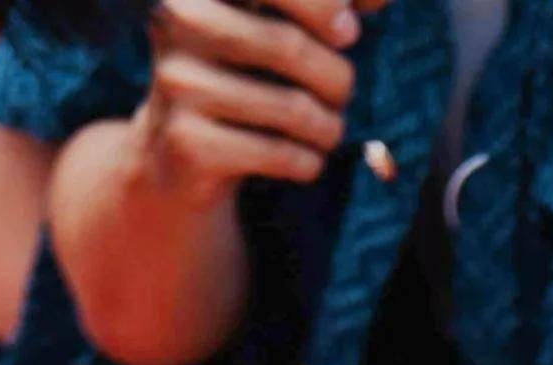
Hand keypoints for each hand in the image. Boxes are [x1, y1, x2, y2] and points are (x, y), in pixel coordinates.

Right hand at [139, 0, 366, 196]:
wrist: (174, 157)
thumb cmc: (240, 79)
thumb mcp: (272, 29)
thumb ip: (322, 9)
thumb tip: (378, 0)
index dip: (325, 6)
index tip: (348, 33)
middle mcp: (180, 21)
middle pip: (288, 46)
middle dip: (336, 77)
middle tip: (343, 92)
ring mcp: (177, 82)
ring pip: (289, 107)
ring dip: (328, 127)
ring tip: (330, 131)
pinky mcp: (186, 142)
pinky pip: (277, 153)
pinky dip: (308, 162)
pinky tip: (309, 161)